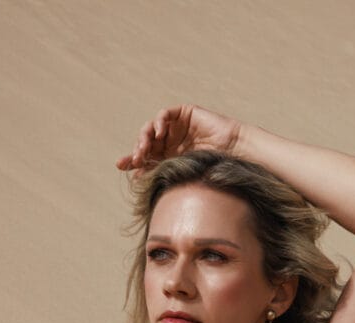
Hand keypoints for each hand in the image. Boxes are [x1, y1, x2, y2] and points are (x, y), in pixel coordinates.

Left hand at [116, 105, 241, 173]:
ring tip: (144, 148)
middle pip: (146, 142)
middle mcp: (170, 141)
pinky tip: (159, 133)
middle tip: (136, 158)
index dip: (132, 159)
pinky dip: (159, 122)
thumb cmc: (212, 166)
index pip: (146, 156)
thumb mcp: (181, 171)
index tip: (122, 166)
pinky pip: (165, 115)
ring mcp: (176, 127)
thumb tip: (136, 177)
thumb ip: (161, 171)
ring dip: (145, 137)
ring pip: (152, 128)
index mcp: (169, 156)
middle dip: (138, 149)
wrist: (232, 152)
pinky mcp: (184, 113)